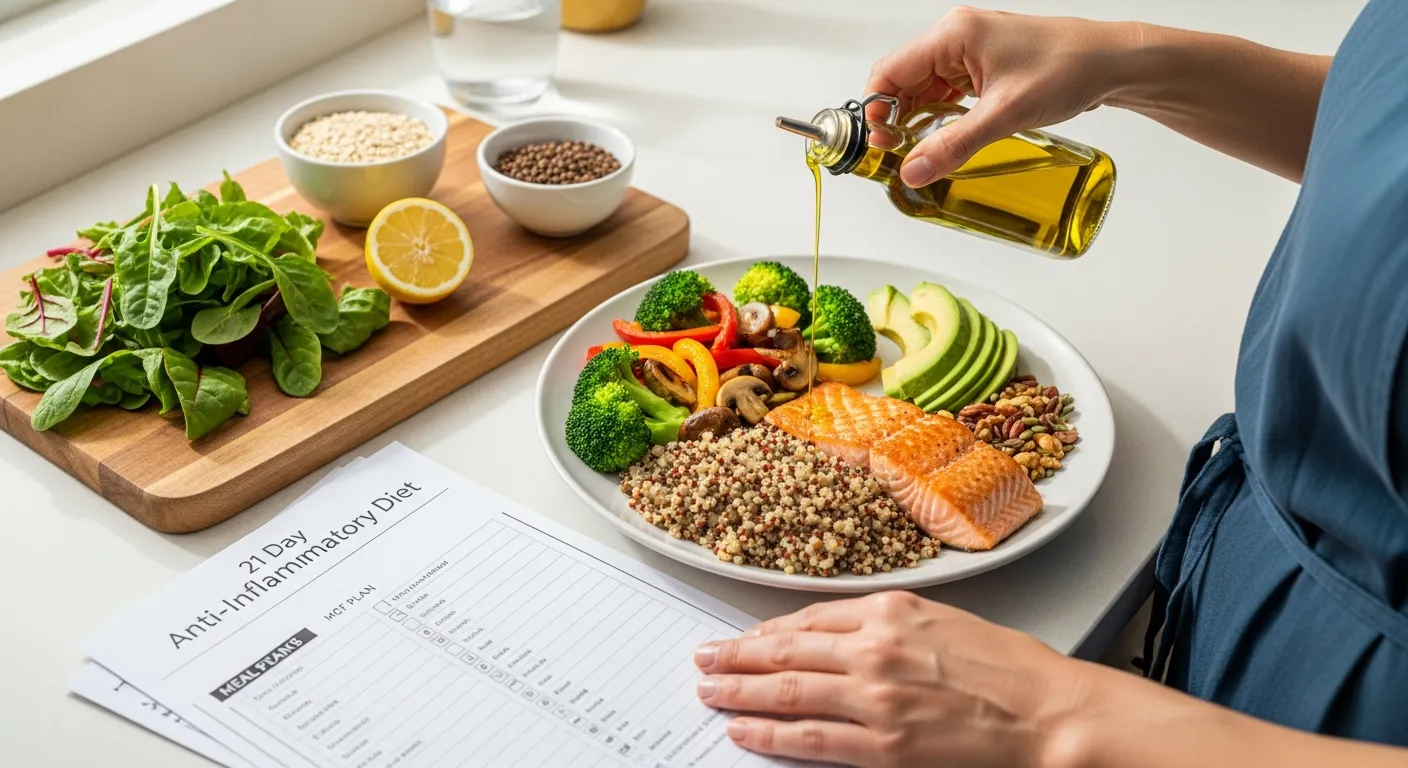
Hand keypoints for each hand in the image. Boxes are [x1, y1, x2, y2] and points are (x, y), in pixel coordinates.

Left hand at [693, 591, 1099, 767]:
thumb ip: (884, 624)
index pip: (807, 620)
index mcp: (890, 611)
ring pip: (787, 692)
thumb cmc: (1007, 668)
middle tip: (702, 658)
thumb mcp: (941, 621)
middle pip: (785, 651)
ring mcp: (876, 697)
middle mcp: (876, 648)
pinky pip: (810, 739)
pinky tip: (743, 729)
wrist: (1048, 713)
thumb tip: (832, 637)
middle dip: (736, 657)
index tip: (740, 637)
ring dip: (740, 691)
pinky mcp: (884, 745)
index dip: (765, 631)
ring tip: (709, 690)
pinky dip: (769, 734)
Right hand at [865, 7, 1137, 186]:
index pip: (889, 70)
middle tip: (899, 153)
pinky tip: (943, 136)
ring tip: (920, 150)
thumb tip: (914, 169)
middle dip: (894, 117)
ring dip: (916, 118)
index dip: (876, 109)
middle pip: (901, 80)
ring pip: (922, 87)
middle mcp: (956, 37)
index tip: (881, 143)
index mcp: (953, 34)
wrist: (1112, 63)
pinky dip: (938, 114)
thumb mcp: (1005, 114)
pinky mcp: (982, 66)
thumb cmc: (1069, 68)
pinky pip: (945, 91)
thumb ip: (954, 144)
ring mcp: (969, 51)